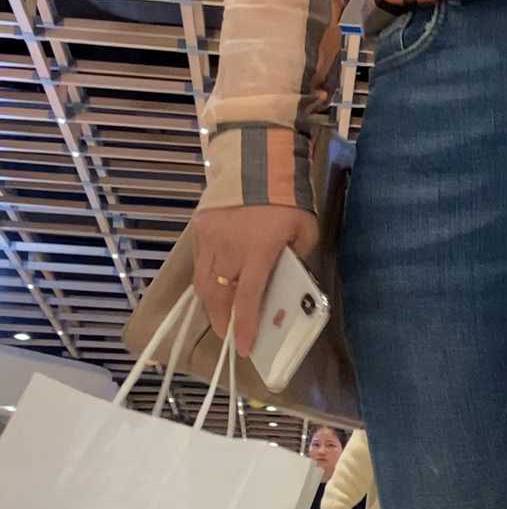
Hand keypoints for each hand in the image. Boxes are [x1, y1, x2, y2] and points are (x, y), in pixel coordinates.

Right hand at [193, 205, 318, 358]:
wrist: (257, 160)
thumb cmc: (287, 198)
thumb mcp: (305, 230)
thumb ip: (296, 257)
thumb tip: (286, 276)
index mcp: (257, 251)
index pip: (247, 298)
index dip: (245, 327)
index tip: (244, 348)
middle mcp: (228, 249)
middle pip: (219, 296)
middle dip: (223, 321)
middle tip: (230, 335)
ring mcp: (209, 239)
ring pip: (204, 283)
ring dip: (211, 304)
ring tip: (220, 316)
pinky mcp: (199, 229)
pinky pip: (199, 263)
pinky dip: (206, 280)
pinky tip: (214, 286)